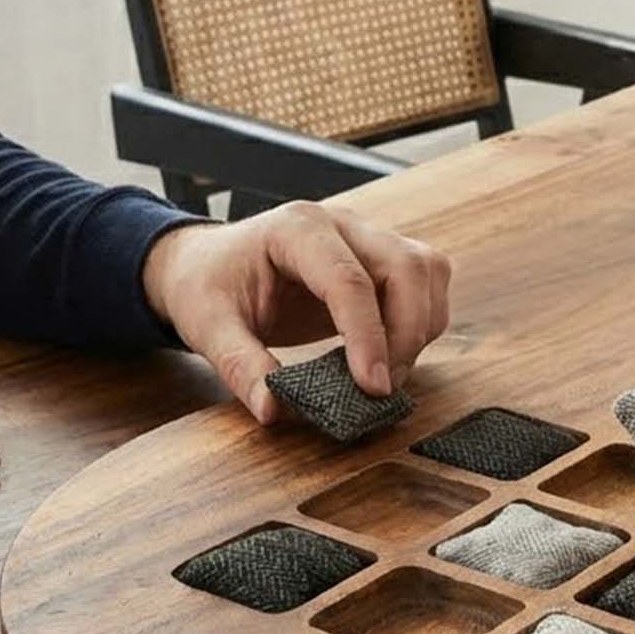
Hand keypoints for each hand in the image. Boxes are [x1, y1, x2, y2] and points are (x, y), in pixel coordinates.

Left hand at [142, 201, 452, 422]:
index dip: (368, 337)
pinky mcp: (382, 259)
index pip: (349, 280)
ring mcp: (367, 237)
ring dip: (420, 328)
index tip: (373, 388)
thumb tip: (274, 409)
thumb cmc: (206, 286)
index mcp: (296, 229)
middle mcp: (341, 224)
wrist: (207, 265)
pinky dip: (421, 323)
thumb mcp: (207, 325)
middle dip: (407, 333)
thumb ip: (239, 365)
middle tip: (381, 388)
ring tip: (386, 374)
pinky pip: (426, 284)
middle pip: (407, 267)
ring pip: (427, 272)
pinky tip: (389, 354)